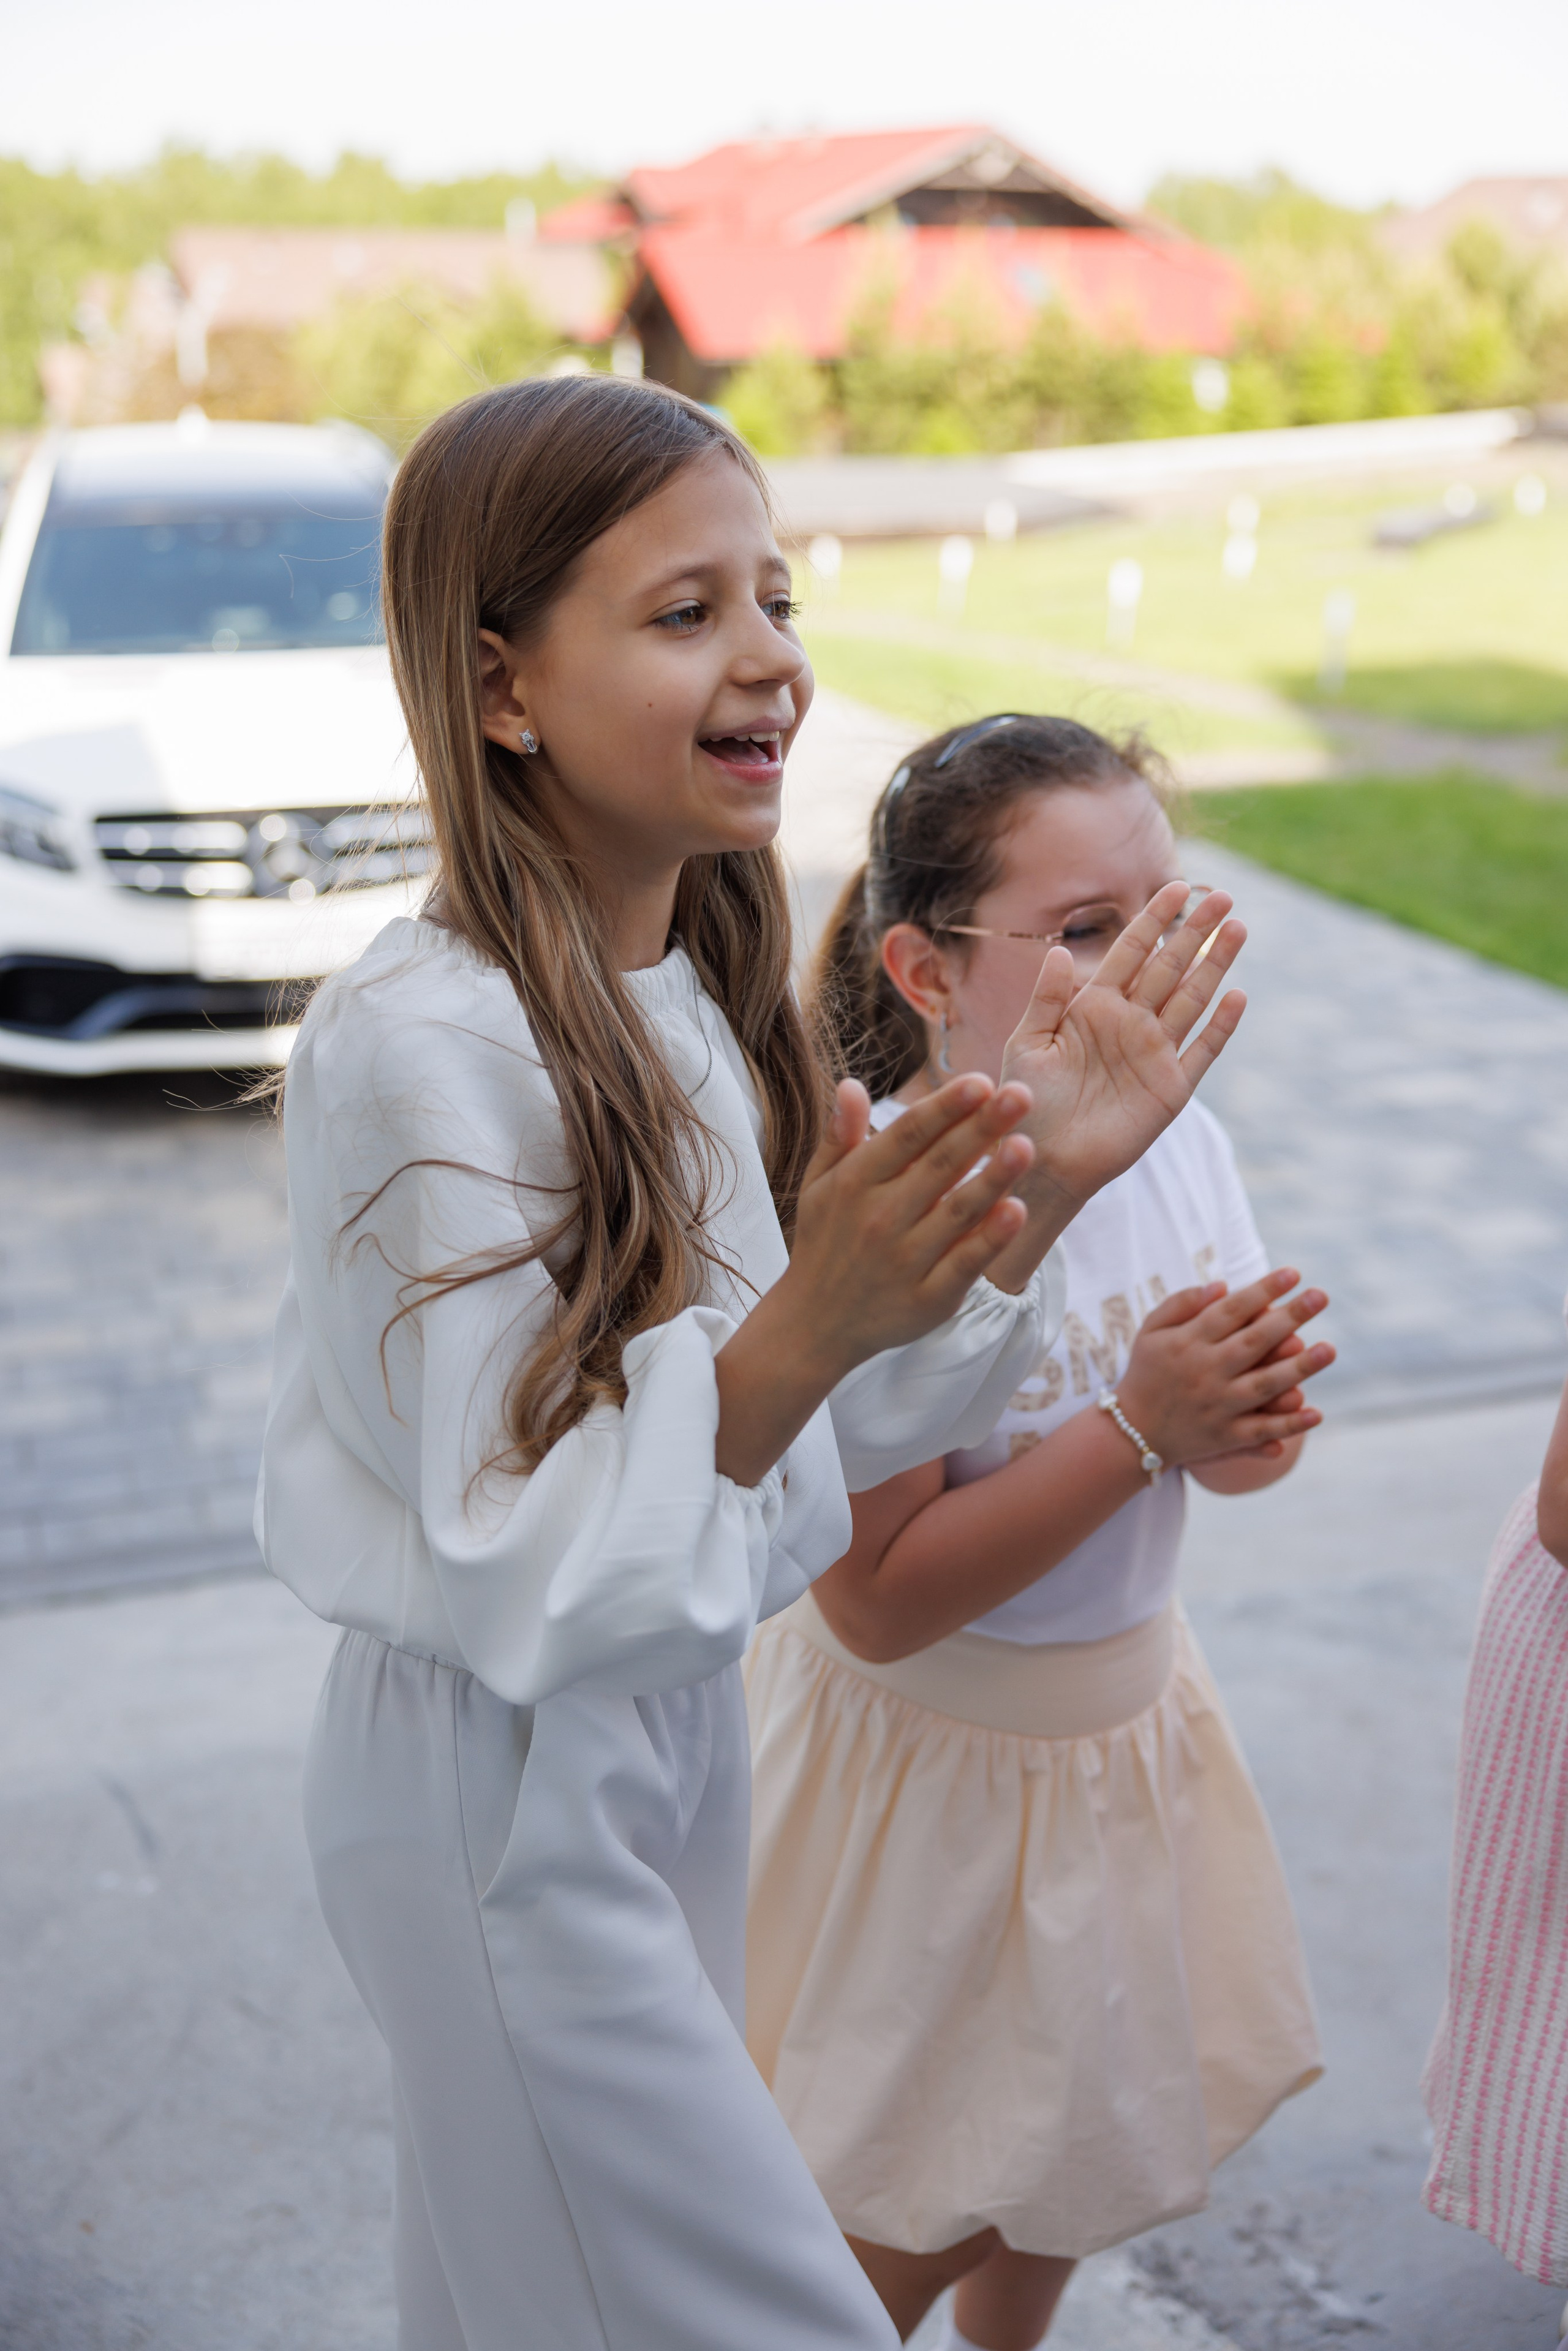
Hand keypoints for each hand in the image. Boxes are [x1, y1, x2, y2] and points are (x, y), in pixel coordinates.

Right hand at [781, 1073, 1039, 1378]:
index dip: (944, 1107)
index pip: (907, 1136)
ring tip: (1026, 1146)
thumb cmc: (826, 1242)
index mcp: (855, 1183)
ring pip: (957, 1213)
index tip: (980, 1081)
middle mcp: (879, 1218)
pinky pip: (965, 1264)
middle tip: (1021, 1095)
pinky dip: (990, 1239)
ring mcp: (905, 1261)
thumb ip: (840, 1136)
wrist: (814, 1325)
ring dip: (993, 1179)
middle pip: (939, 1166)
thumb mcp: (820, 1186)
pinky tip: (1017, 1211)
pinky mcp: (929, 1299)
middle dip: (981, 1128)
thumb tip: (851, 1083)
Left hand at [999, 882, 1246, 1217]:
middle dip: (1195, 931)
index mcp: (1094, 1007)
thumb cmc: (1027, 1102)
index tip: (1175, 886)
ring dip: (1215, 965)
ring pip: (1192, 999)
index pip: (1130, 952)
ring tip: (1237, 928)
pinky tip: (1236, 995)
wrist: (1041, 1159)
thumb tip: (1060, 950)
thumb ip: (1046, 998)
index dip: (1153, 920)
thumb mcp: (1027, 1043)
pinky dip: (1220, 1026)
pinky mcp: (1170, 1089)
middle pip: (1170, 967)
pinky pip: (1202, 1052)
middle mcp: (1129, 1023)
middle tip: (1223, 896)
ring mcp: (1154, 1054)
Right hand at [1113, 1267, 1333, 1466]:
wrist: (1131, 1434)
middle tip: (1321, 1295)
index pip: (1232, 1310)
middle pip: (1253, 1342)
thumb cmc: (1147, 1373)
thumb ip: (1182, 1304)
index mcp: (1188, 1342)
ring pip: (1263, 1385)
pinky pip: (1261, 1431)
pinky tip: (1316, 1413)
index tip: (1293, 1273)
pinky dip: (1288, 1425)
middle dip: (1290, 1317)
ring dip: (1298, 1368)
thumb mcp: (1151, 1331)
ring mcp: (1217, 1407)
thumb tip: (1222, 1285)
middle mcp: (1204, 1372)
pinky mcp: (1225, 1438)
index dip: (1263, 1290)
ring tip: (1329, 1349)